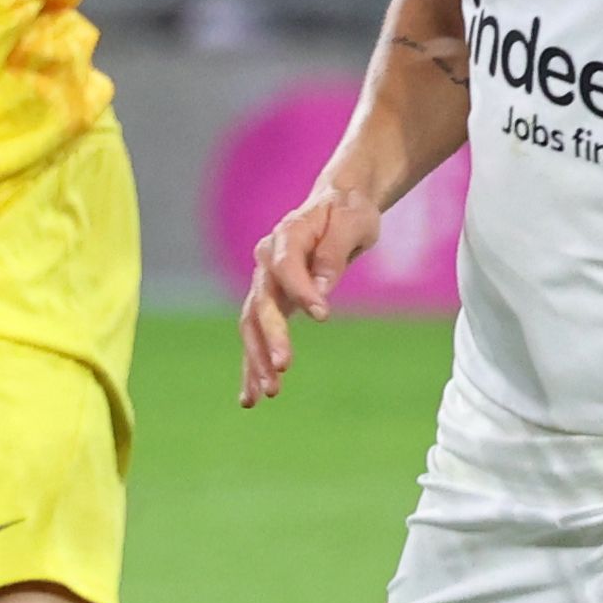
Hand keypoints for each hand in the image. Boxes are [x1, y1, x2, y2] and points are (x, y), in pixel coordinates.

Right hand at [235, 180, 384, 405]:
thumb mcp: (352, 222)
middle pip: (261, 303)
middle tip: (283, 367)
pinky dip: (253, 366)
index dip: (301, 290)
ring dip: (257, 360)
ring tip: (268, 393)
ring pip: (252, 325)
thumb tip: (323, 290)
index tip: (322, 315)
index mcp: (287, 234)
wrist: (337, 204)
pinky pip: (256, 337)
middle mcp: (266, 260)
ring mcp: (265, 283)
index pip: (287, 265)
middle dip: (270, 337)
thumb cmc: (348, 212)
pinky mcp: (271, 303)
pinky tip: (250, 398)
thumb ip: (335, 252)